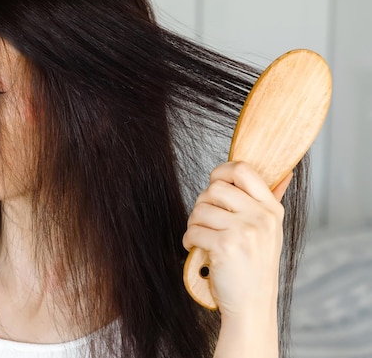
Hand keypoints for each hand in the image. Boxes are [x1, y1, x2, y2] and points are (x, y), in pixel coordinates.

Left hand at [182, 161, 291, 317]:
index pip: (243, 169)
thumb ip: (269, 201)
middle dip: (202, 203)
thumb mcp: (271, 231)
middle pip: (214, 188)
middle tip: (206, 221)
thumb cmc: (255, 266)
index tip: (214, 184)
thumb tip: (284, 172)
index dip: (221, 172)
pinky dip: (189, 240)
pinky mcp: (225, 246)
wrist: (252, 305)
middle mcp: (261, 217)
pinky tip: (198, 249)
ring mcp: (244, 231)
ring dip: (193, 224)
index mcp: (271, 209)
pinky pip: (193, 230)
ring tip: (202, 237)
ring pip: (200, 209)